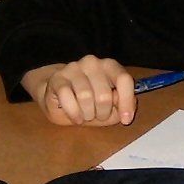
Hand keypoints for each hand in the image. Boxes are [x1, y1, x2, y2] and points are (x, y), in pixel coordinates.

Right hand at [21, 56, 136, 126]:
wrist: (57, 96)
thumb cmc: (88, 103)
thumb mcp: (109, 109)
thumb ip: (119, 107)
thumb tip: (124, 110)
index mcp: (110, 66)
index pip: (123, 79)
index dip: (126, 101)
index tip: (125, 120)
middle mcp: (92, 63)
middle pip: (104, 94)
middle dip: (102, 113)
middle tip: (97, 116)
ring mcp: (74, 68)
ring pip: (85, 97)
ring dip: (87, 114)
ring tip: (85, 116)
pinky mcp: (58, 78)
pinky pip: (67, 98)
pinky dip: (74, 113)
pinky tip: (76, 117)